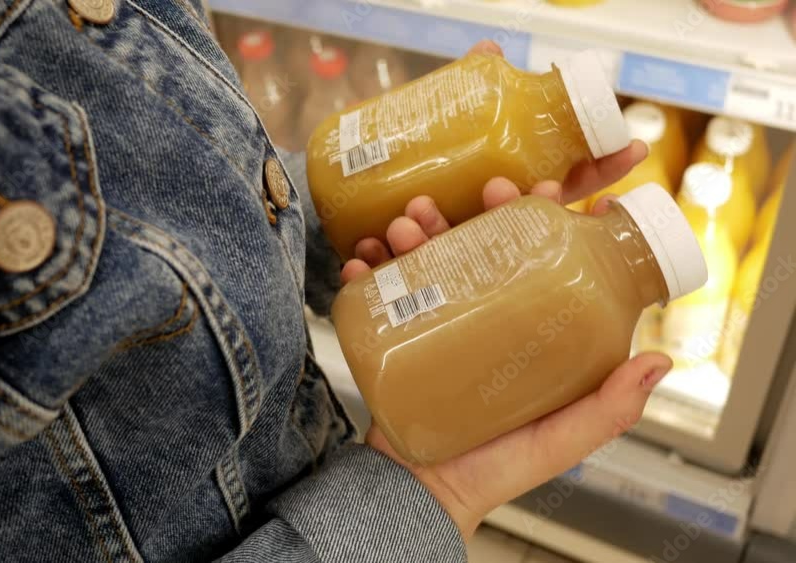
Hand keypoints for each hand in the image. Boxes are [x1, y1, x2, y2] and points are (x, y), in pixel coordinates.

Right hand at [340, 180, 672, 539]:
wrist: (418, 495)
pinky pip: (380, 292)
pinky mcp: (397, 334)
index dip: (546, 220)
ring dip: (415, 230)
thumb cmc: (494, 471)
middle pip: (481, 247)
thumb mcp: (560, 440)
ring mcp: (438, 322)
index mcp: (528, 332)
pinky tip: (362, 262)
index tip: (547, 191)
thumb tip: (661, 357)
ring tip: (405, 225)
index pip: (543, 261)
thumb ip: (607, 408)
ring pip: (429, 258)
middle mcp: (484, 318)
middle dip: (470, 212)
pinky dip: (368, 269)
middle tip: (473, 195)